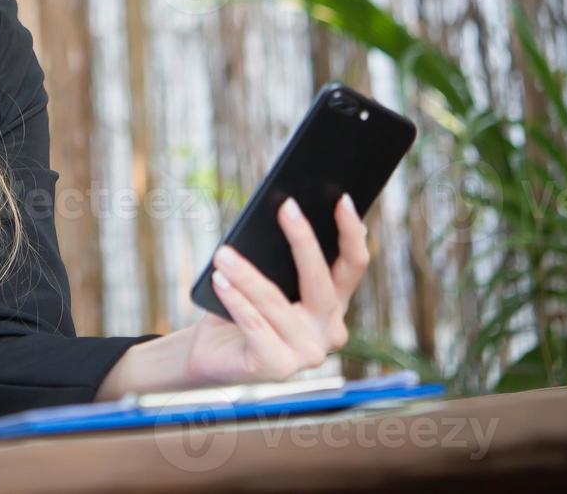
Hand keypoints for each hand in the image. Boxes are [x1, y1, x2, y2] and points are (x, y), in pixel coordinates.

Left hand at [183, 194, 368, 383]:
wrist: (212, 354)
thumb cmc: (240, 308)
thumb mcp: (265, 277)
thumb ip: (277, 258)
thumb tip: (280, 214)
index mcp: (333, 305)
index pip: (354, 265)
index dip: (351, 232)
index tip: (341, 198)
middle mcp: (330, 330)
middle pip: (320, 281)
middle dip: (303, 240)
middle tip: (286, 207)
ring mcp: (308, 353)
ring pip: (276, 303)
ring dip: (247, 274)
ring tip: (224, 252)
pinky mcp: (279, 367)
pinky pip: (255, 327)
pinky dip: (236, 301)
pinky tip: (220, 281)